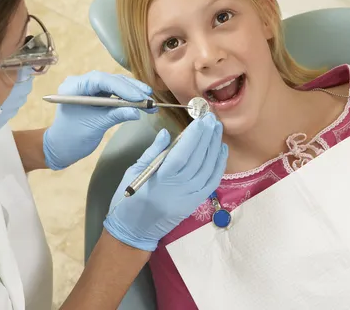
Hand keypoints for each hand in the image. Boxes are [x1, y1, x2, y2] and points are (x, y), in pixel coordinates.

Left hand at [43, 71, 157, 170]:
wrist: (61, 147)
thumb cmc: (72, 137)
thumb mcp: (95, 126)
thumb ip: (116, 115)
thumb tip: (138, 112)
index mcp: (74, 87)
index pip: (100, 80)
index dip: (122, 87)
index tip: (139, 97)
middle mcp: (81, 83)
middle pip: (110, 80)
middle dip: (131, 89)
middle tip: (148, 98)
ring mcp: (90, 88)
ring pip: (115, 85)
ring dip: (133, 93)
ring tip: (150, 102)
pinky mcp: (98, 95)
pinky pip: (115, 92)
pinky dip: (128, 98)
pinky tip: (142, 103)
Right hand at [103, 112, 227, 250]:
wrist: (134, 232)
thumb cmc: (128, 200)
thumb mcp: (134, 172)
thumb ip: (152, 152)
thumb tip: (166, 133)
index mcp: (161, 179)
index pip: (182, 154)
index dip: (194, 136)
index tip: (201, 119)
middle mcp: (179, 189)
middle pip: (198, 159)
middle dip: (207, 136)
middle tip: (212, 118)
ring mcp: (189, 197)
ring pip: (208, 168)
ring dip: (214, 147)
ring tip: (217, 129)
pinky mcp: (195, 203)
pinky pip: (212, 181)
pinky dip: (218, 164)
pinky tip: (221, 149)